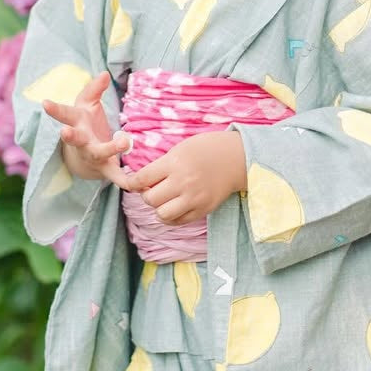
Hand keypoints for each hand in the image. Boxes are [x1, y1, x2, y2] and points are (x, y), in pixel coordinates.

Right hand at [42, 71, 131, 187]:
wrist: (84, 157)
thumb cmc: (86, 124)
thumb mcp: (87, 105)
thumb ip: (94, 90)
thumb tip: (104, 73)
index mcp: (76, 123)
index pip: (64, 114)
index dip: (54, 110)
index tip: (44, 103)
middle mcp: (82, 141)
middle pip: (75, 138)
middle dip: (70, 136)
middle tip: (64, 131)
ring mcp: (92, 155)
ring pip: (99, 153)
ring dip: (110, 148)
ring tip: (124, 141)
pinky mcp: (106, 167)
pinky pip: (115, 175)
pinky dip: (124, 179)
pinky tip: (133, 183)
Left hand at [121, 130, 246, 225]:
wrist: (238, 158)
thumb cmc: (208, 148)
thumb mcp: (181, 148)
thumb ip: (162, 164)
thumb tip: (141, 182)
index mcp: (175, 163)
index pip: (141, 179)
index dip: (133, 183)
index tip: (134, 183)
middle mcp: (183, 182)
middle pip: (150, 199)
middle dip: (148, 194)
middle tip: (154, 189)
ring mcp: (194, 198)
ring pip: (162, 214)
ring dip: (159, 208)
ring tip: (165, 200)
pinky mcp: (203, 209)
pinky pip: (178, 221)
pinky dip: (172, 217)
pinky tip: (175, 206)